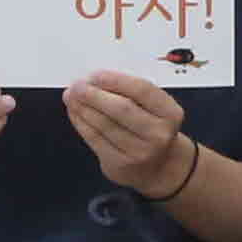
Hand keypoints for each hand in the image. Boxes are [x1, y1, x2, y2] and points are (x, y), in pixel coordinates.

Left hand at [63, 69, 196, 200]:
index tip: (95, 75)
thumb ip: (132, 93)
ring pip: (105, 124)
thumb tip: (95, 80)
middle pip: (122, 109)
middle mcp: (158, 134)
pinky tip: (75, 112)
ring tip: (71, 96)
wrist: (160, 166)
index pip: (142, 90)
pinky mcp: (120, 164)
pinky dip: (81, 122)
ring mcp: (139, 152)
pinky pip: (95, 139)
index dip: (116, 80)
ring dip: (83, 108)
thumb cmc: (152, 129)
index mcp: (170, 113)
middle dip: (95, 94)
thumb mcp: (155, 108)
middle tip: (77, 85)